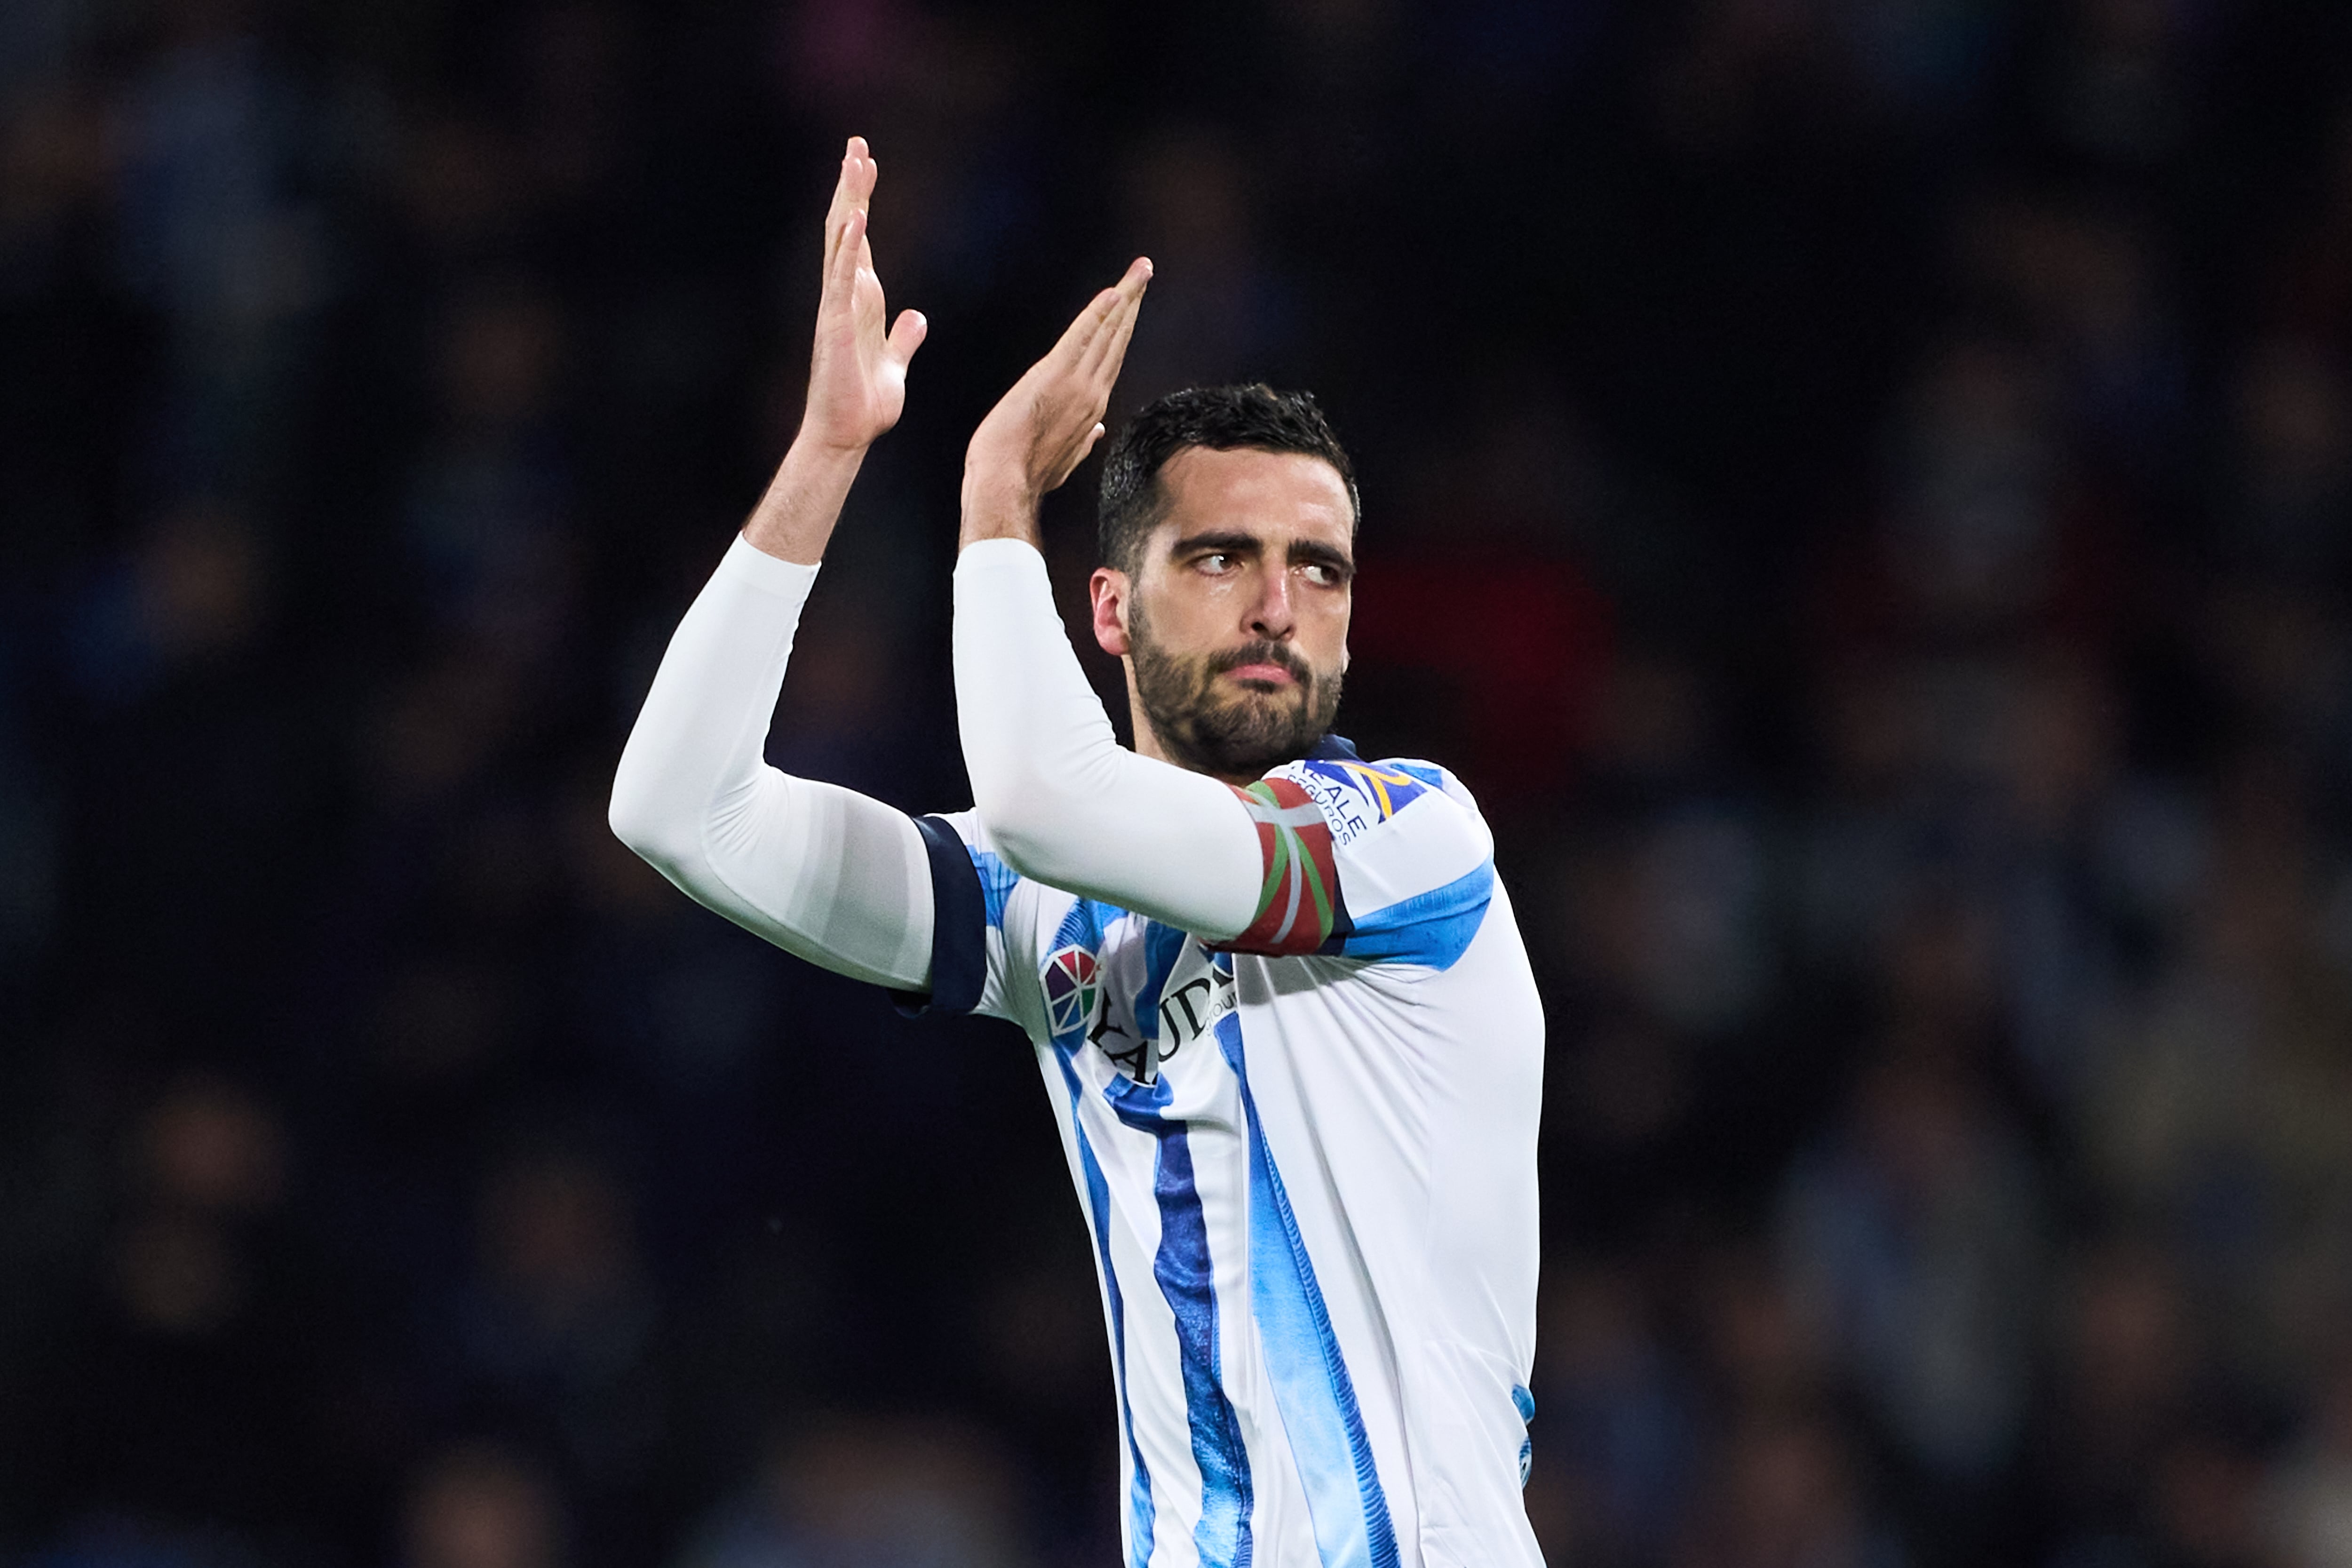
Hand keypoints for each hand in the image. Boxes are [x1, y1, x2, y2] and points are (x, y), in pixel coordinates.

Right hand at [798, 136, 926, 454]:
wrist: (847, 436)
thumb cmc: (864, 406)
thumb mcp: (895, 366)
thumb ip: (903, 339)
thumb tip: (916, 318)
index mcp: (861, 301)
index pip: (863, 240)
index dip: (863, 200)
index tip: (868, 164)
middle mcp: (845, 296)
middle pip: (847, 228)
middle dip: (851, 185)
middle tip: (856, 143)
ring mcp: (836, 307)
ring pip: (841, 242)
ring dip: (848, 200)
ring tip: (853, 160)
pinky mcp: (834, 325)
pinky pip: (841, 279)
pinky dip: (849, 248)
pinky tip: (856, 217)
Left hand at [961, 257, 1152, 545]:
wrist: (1006, 482)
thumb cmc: (1027, 472)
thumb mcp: (1063, 457)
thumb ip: (1083, 440)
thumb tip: (1097, 432)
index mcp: (1091, 409)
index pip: (1112, 358)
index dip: (1124, 328)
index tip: (1133, 303)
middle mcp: (1093, 392)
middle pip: (1117, 338)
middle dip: (1133, 301)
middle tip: (1144, 270)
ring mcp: (1077, 384)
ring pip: (1107, 332)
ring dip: (1124, 297)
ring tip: (1138, 270)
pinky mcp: (1055, 376)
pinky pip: (1081, 338)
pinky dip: (1098, 314)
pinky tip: (1114, 292)